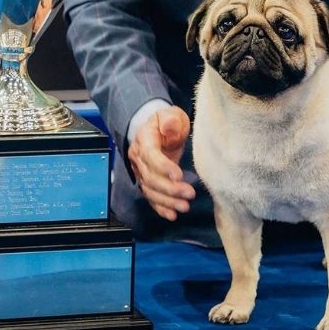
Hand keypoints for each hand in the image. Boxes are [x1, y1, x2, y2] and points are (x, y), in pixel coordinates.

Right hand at [128, 105, 195, 219]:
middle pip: (150, 177)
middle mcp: (138, 158)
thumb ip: (170, 119)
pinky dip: (160, 208)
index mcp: (144, 140)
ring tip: (184, 206)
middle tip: (190, 194)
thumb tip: (168, 127)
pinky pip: (150, 197)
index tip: (179, 176)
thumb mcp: (171, 114)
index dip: (163, 167)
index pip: (151, 156)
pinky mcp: (146, 181)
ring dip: (167, 201)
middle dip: (170, 188)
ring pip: (150, 190)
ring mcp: (140, 172)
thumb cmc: (167, 122)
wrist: (155, 129)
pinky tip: (172, 215)